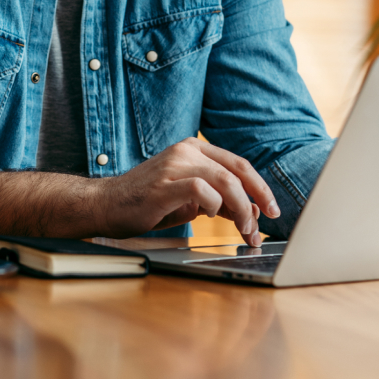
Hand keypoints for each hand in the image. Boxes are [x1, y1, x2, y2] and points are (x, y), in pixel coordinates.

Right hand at [98, 138, 280, 245]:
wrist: (107, 205)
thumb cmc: (148, 203)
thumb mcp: (190, 200)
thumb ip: (219, 200)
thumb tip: (252, 211)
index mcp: (194, 149)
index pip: (239, 164)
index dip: (260, 187)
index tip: (272, 209)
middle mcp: (186, 151)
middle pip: (238, 171)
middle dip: (258, 199)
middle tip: (263, 224)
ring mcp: (174, 165)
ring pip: (225, 181)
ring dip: (241, 209)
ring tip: (243, 229)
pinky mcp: (164, 184)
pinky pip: (201, 191)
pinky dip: (213, 206)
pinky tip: (208, 216)